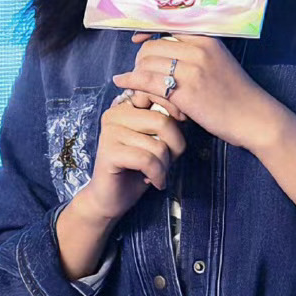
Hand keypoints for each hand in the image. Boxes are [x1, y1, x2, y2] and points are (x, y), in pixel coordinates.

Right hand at [80, 88, 187, 223]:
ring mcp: (109, 132)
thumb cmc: (139, 170)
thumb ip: (167, 122)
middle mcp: (115, 114)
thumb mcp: (158, 140)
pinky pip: (147, 160)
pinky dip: (157, 175)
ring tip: (157, 173)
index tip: (177, 137)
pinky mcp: (109, 152)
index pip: (159, 96)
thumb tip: (186, 110)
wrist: (111, 199)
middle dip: (174, 147)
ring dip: (165, 166)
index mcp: (126, 106)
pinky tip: (154, 181)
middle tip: (167, 162)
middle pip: (163, 121)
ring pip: (157, 144)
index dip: (177, 115)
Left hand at [112, 32, 274, 148]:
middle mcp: (198, 49)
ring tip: (141, 93)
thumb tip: (162, 50)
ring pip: (146, 64)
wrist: (254, 117)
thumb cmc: (235, 93)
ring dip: (137, 77)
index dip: (146, 33)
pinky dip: (131, 83)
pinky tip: (123, 84)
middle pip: (151, 47)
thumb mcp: (218, 61)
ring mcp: (192, 69)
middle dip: (140, 62)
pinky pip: (147, 81)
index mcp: (206, 38)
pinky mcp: (185, 91)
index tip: (137, 41)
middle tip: (142, 78)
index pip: (165, 27)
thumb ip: (195, 52)